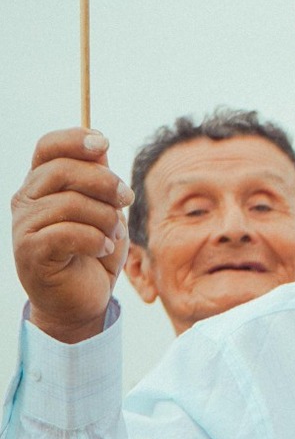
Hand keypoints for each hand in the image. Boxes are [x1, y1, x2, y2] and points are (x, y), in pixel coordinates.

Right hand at [10, 129, 130, 344]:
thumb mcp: (103, 209)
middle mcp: (26, 200)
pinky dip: (95, 239)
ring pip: (70, 203)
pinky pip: (68, 233)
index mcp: (42, 184)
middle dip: (105, 182)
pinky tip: (103, 248)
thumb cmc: (93, 251)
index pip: (47, 146)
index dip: (75, 139)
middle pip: (63, 170)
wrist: (82, 299)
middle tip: (126, 200)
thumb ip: (98, 179)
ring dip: (104, 218)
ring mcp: (24, 226)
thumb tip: (100, 146)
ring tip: (111, 234)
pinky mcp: (30, 251)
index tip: (104, 144)